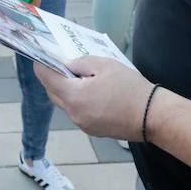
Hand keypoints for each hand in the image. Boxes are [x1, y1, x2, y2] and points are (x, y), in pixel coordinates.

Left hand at [34, 57, 154, 141]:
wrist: (152, 116)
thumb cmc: (130, 88)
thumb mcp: (104, 65)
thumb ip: (80, 63)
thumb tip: (67, 65)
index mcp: (74, 97)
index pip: (48, 80)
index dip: (41, 67)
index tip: (38, 58)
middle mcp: (74, 114)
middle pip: (53, 94)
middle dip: (52, 79)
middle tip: (57, 65)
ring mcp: (83, 125)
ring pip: (65, 105)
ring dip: (66, 91)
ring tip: (77, 77)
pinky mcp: (93, 130)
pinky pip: (78, 113)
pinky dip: (77, 101)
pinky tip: (90, 92)